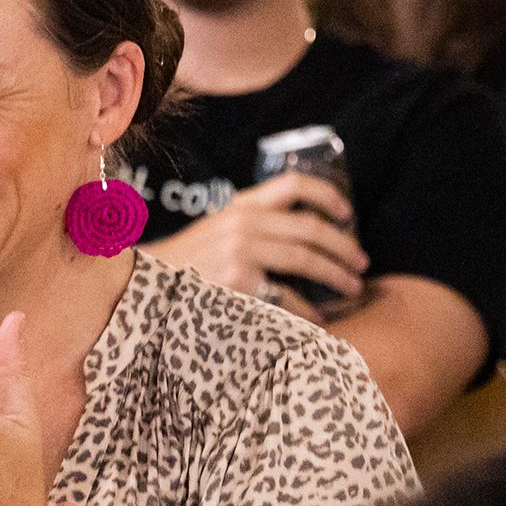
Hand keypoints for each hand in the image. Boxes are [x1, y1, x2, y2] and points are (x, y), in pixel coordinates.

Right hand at [153, 173, 366, 308]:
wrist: (143, 289)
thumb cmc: (184, 267)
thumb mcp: (214, 232)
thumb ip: (251, 227)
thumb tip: (302, 238)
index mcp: (240, 207)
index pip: (293, 185)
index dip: (327, 195)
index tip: (347, 212)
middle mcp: (242, 224)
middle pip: (311, 229)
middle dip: (344, 248)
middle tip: (362, 264)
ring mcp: (241, 253)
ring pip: (306, 260)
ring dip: (336, 275)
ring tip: (351, 288)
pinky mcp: (238, 284)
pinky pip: (286, 297)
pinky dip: (308, 311)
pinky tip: (318, 320)